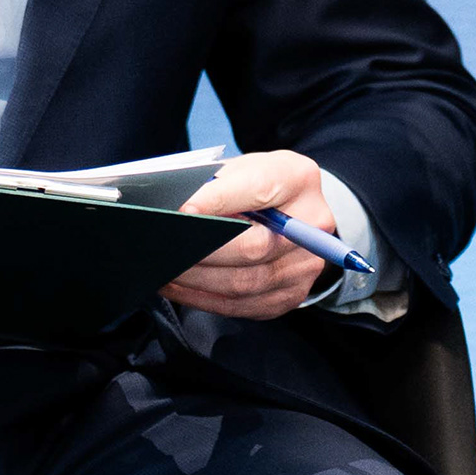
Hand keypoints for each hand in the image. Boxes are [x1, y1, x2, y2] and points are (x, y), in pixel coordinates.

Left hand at [167, 149, 336, 318]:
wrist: (291, 213)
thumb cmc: (257, 187)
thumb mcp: (241, 169)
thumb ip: (215, 184)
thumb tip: (174, 209)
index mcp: (297, 179)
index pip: (258, 190)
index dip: (218, 201)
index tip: (182, 210)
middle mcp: (312, 224)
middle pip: (254, 246)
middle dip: (203, 250)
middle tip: (164, 249)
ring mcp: (304, 265)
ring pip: (245, 282)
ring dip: (197, 280)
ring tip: (164, 271)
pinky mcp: (289, 295)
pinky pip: (241, 305)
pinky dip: (203, 299)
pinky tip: (178, 287)